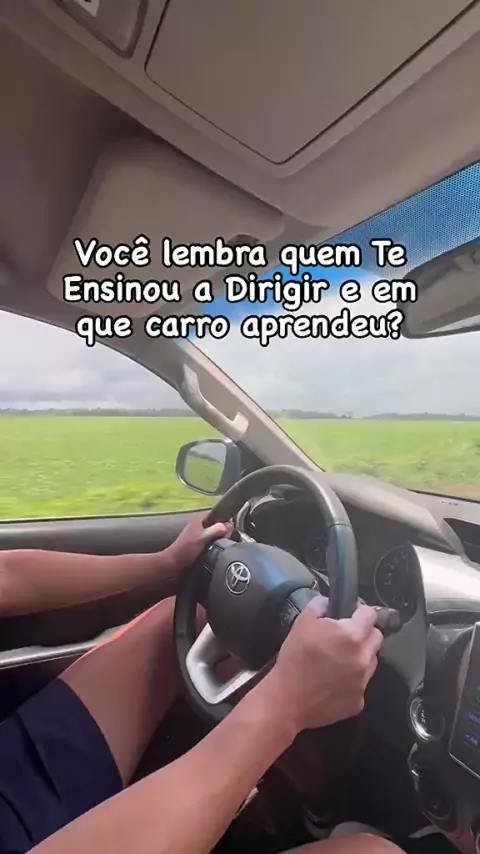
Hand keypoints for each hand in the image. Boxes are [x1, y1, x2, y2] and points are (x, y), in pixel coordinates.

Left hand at [168, 513, 233, 570]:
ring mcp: (199, 534)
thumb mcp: (202, 538)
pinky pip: (211, 541)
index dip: (225, 520)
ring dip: (219, 539)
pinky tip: (217, 550)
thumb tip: (229, 524)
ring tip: (221, 546)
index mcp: (199, 520)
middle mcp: (199, 525)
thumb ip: (215, 530)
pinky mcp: (199, 543)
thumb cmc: (186, 549)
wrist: (174, 563)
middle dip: (223, 531)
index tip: (230, 529)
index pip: (217, 515)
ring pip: (215, 534)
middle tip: (225, 539)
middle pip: (217, 525)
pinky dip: (215, 544)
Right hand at [265, 597, 382, 735]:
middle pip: (377, 638)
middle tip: (346, 637)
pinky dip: (352, 680)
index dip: (360, 612)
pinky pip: (361, 684)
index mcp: (352, 636)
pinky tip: (334, 682)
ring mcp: (363, 682)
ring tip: (340, 660)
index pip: (370, 615)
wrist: (287, 700)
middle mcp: (363, 658)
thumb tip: (329, 602)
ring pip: (371, 661)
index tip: (351, 615)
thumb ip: (319, 605)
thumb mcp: (302, 623)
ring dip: (361, 656)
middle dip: (365, 633)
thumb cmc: (294, 658)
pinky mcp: (359, 702)